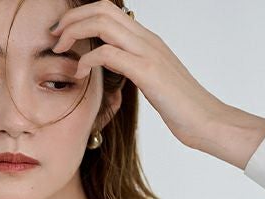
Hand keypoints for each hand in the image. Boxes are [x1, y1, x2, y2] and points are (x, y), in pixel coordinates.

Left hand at [50, 0, 226, 149]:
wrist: (209, 121)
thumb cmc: (184, 109)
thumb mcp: (157, 83)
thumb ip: (138, 70)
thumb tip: (121, 72)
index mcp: (149, 40)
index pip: (110, 11)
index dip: (82, 17)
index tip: (65, 34)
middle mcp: (147, 40)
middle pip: (102, 9)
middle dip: (72, 19)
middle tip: (55, 38)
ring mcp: (148, 53)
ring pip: (102, 23)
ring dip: (74, 32)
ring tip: (60, 49)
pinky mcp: (147, 72)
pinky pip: (108, 53)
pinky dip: (87, 60)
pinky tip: (80, 73)